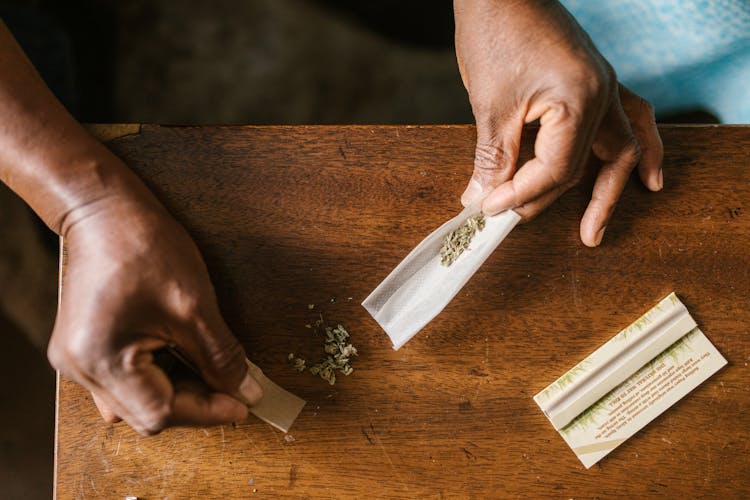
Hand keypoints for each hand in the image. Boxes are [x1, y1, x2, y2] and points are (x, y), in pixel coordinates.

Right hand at [47, 188, 262, 434]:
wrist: (104, 210)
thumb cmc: (145, 247)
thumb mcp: (195, 306)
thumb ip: (222, 357)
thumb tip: (246, 392)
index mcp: (102, 360)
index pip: (160, 413)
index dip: (207, 412)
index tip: (242, 403)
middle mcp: (81, 369)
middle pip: (146, 413)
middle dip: (195, 402)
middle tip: (232, 385)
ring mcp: (77, 361)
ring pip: (137, 400)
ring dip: (178, 391)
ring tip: (209, 368)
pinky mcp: (84, 349)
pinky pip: (125, 381)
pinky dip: (159, 377)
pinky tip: (182, 357)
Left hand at [454, 0, 662, 245]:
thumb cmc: (496, 31)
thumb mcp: (491, 103)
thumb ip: (492, 158)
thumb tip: (482, 199)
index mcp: (579, 100)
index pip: (555, 170)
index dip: (519, 195)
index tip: (489, 209)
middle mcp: (602, 95)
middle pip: (582, 166)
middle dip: (545, 197)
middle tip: (515, 219)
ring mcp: (605, 87)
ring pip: (620, 149)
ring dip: (610, 189)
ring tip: (594, 229)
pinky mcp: (597, 81)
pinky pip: (632, 120)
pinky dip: (638, 150)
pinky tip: (648, 178)